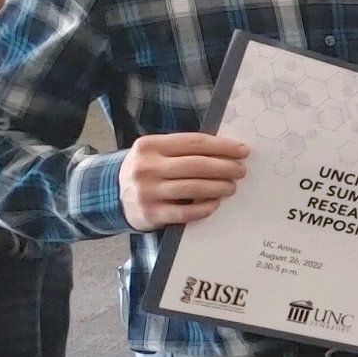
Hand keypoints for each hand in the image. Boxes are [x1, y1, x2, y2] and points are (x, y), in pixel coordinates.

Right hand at [119, 133, 248, 230]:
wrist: (114, 195)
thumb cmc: (147, 170)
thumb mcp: (157, 152)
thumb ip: (184, 149)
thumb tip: (227, 151)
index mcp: (150, 146)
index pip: (194, 143)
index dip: (222, 146)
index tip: (243, 150)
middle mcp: (146, 167)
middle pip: (196, 165)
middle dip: (225, 167)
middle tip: (241, 170)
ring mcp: (147, 192)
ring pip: (193, 188)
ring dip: (219, 187)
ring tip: (231, 186)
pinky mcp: (151, 213)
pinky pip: (186, 212)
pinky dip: (205, 208)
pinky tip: (216, 203)